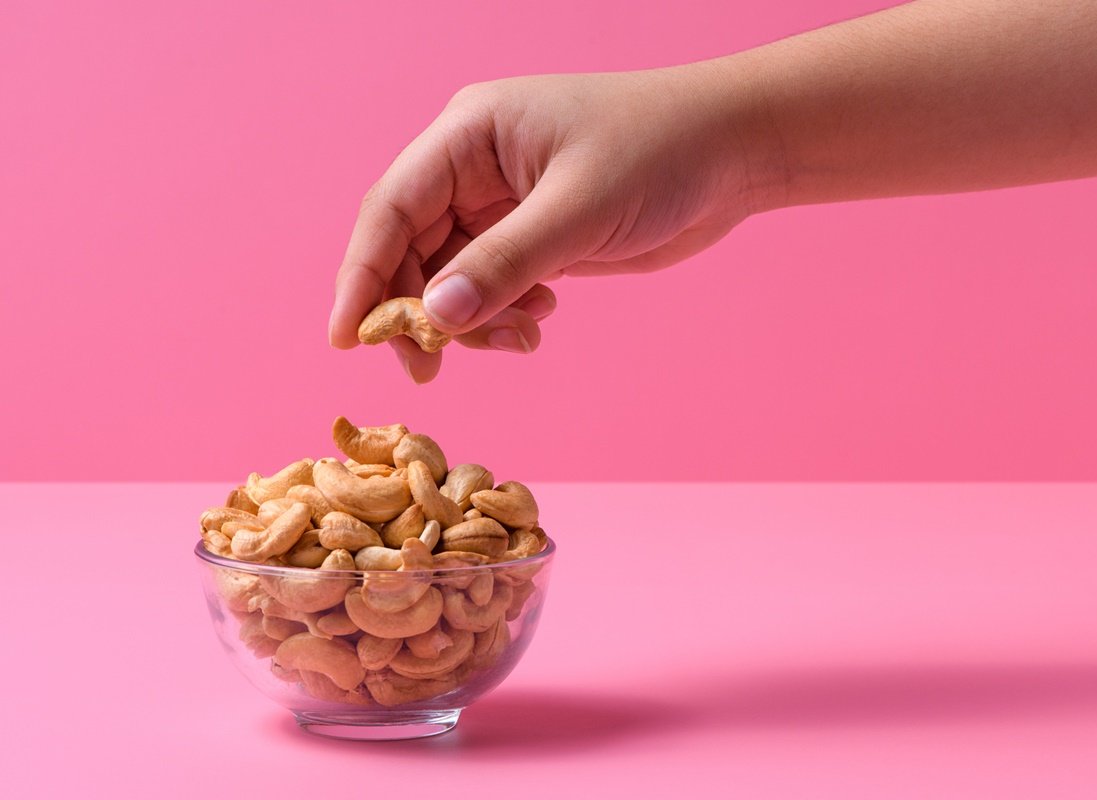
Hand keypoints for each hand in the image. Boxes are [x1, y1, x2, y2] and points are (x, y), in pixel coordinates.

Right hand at [328, 66, 756, 381]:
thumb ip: (503, 265)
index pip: (391, 209)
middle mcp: (475, 166)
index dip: (361, 275)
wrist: (734, 154)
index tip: (346, 338)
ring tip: (522, 337)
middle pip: (411, 249)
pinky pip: (492, 285)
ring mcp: (503, 203)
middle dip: (419, 312)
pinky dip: (503, 314)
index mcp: (469, 134)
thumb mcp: (577, 211)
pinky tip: (542, 320)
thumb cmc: (660, 152)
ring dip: (471, 320)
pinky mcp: (535, 234)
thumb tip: (434, 319)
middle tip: (433, 367)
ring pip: (451, 276)